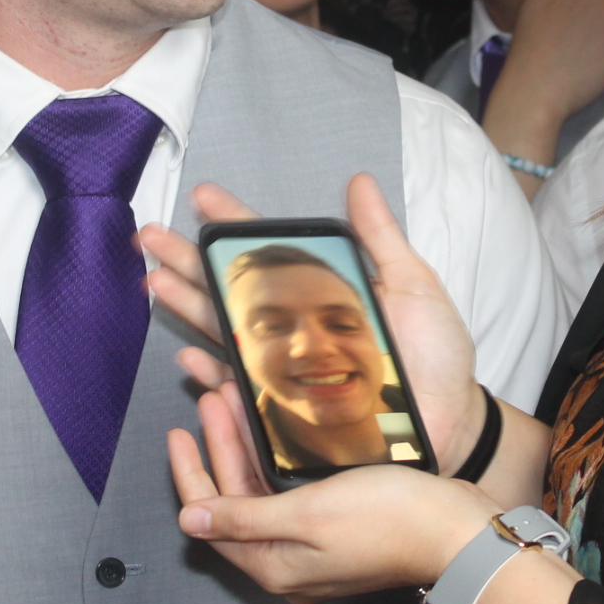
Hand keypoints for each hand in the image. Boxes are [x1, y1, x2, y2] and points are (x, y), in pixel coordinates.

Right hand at [139, 173, 490, 472]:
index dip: (234, 224)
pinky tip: (191, 356)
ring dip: (187, 307)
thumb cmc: (435, 354)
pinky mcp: (287, 410)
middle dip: (187, 261)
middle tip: (150, 234)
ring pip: (224, 332)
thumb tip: (359, 182)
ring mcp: (285, 367)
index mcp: (318, 291)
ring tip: (156, 282)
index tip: (204, 197)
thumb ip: (380, 236)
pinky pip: (241, 393)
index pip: (266, 251)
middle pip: (229, 288)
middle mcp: (293, 327)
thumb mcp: (411, 285)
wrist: (453, 420)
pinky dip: (214, 375)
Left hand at [168, 379, 500, 602]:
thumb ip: (244, 517)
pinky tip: (274, 426)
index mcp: (273, 566)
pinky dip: (275, 457)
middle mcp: (288, 562)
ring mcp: (314, 548)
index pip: (210, 517)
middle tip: (210, 398)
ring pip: (262, 491)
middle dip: (220, 447)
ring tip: (234, 398)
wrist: (458, 531)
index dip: (190, 473)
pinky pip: (290, 491)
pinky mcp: (338, 530)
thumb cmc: (390, 520)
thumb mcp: (307, 513)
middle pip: (235, 500)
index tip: (178, 431)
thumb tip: (187, 521)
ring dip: (246, 445)